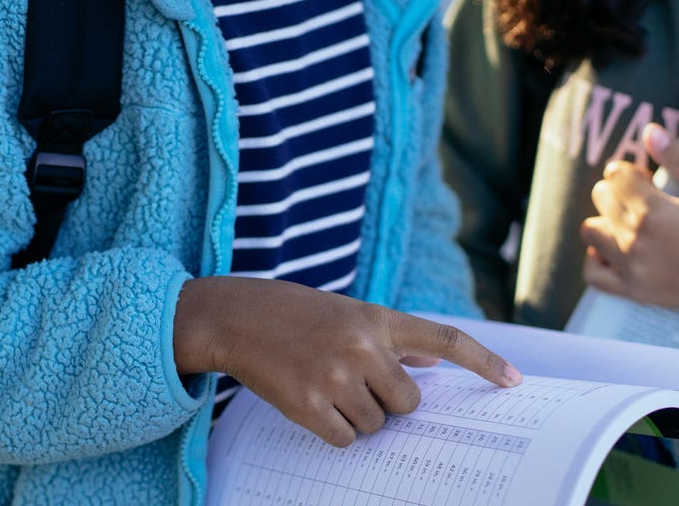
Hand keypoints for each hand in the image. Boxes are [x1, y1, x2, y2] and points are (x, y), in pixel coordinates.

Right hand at [174, 276, 520, 446]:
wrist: (236, 316)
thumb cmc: (294, 313)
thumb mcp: (347, 312)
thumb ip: (390, 337)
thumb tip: (433, 362)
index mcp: (377, 318)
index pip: (445, 338)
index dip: (484, 361)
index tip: (514, 382)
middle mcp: (363, 346)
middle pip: (408, 403)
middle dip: (390, 403)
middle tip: (358, 386)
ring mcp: (336, 376)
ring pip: (376, 425)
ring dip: (357, 417)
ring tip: (325, 386)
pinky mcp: (309, 405)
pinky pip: (345, 439)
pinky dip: (333, 430)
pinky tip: (310, 402)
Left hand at [580, 123, 678, 308]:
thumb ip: (678, 159)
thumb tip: (650, 131)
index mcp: (654, 213)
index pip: (616, 175)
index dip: (629, 173)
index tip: (643, 180)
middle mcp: (636, 241)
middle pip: (602, 197)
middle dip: (618, 193)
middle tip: (641, 199)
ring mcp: (632, 269)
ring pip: (591, 230)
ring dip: (606, 222)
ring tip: (631, 223)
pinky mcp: (634, 292)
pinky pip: (592, 273)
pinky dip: (599, 259)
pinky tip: (617, 250)